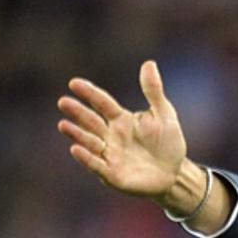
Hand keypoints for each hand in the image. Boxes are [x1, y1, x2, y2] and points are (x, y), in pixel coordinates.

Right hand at [57, 60, 186, 199]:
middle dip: (77, 112)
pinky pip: (97, 165)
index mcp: (121, 120)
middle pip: (91, 121)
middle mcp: (111, 136)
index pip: (102, 103)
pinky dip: (86, 158)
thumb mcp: (165, 115)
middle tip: (63, 102)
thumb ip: (153, 91)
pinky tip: (75, 149)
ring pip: (90, 143)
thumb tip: (149, 63)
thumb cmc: (169, 143)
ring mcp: (110, 155)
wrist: (175, 173)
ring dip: (77, 134)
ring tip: (63, 125)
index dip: (89, 93)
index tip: (74, 83)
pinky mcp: (112, 175)